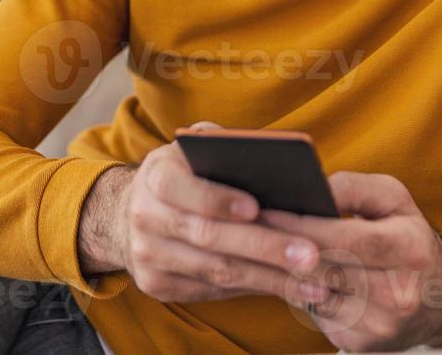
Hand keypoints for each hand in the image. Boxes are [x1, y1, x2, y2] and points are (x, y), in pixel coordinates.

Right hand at [78, 122, 332, 308]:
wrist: (128, 214)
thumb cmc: (183, 175)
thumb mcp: (193, 152)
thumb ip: (223, 149)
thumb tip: (276, 164)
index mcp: (155, 175)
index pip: (182, 187)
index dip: (218, 199)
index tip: (256, 208)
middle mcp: (145, 216)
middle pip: (208, 237)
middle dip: (264, 247)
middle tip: (310, 255)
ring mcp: (148, 255)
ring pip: (215, 271)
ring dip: (269, 278)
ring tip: (313, 280)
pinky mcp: (156, 285)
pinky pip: (211, 291)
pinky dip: (253, 289)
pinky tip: (288, 289)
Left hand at [259, 172, 441, 350]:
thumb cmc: (408, 236)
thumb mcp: (393, 200)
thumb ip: (352, 188)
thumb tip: (313, 189)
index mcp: (409, 248)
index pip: (345, 237)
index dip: (299, 224)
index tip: (263, 210)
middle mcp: (399, 292)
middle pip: (324, 269)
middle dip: (280, 246)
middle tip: (244, 227)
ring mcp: (381, 324)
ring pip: (314, 294)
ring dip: (281, 271)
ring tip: (253, 246)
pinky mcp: (363, 344)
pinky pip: (317, 315)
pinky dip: (297, 293)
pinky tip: (280, 274)